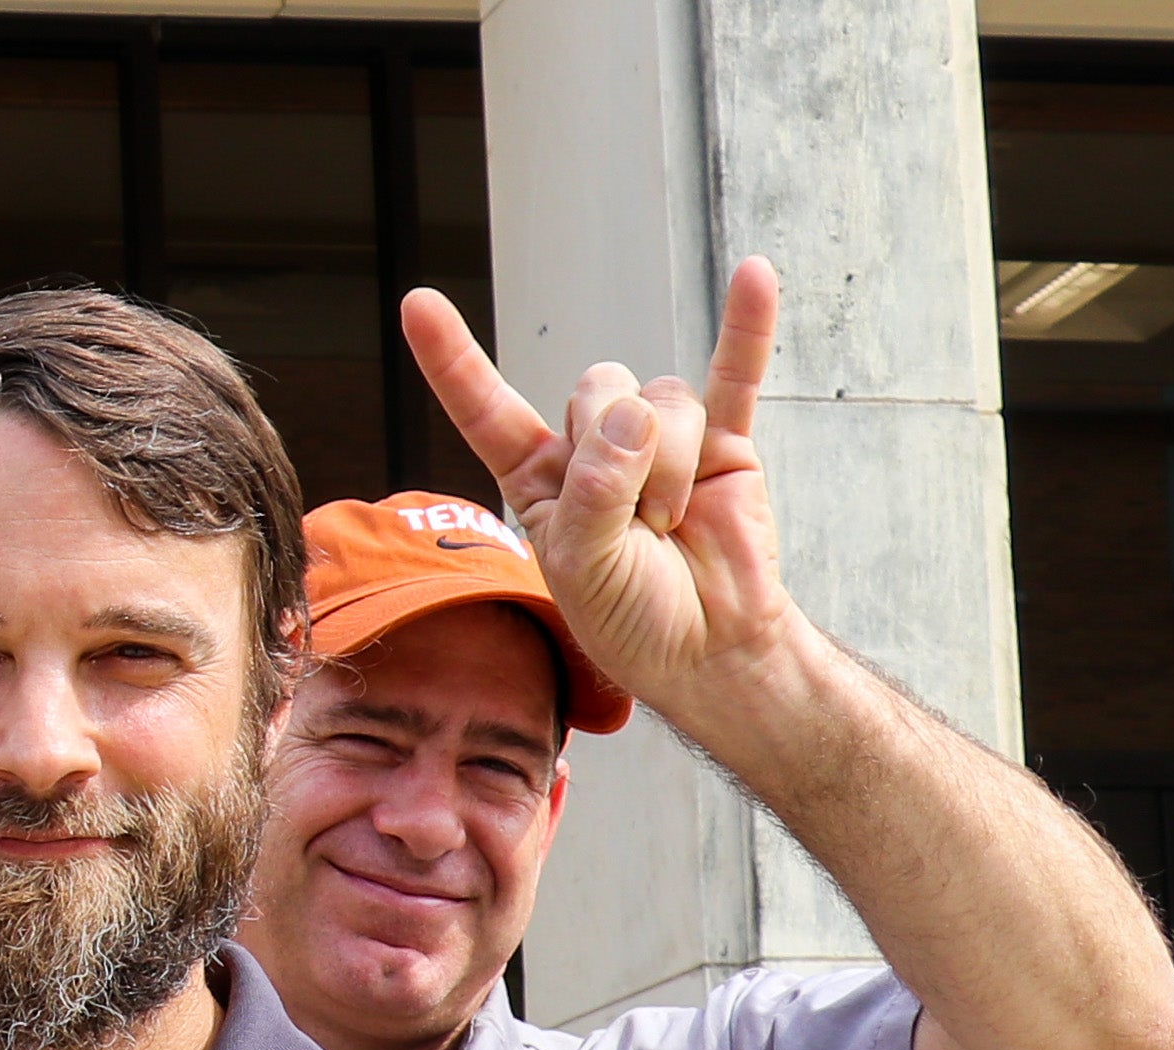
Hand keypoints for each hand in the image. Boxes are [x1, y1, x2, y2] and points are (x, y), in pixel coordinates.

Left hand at [400, 257, 807, 707]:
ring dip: (668, 464)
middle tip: (637, 523)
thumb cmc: (632, 618)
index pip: (488, 410)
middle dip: (617, 453)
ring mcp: (661, 440)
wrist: (709, 649)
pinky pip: (736, 374)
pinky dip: (747, 328)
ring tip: (674, 522)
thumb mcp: (585, 566)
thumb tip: (635, 415)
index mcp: (540, 478)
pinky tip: (755, 275)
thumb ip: (594, 493)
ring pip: (661, 399)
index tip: (418, 304)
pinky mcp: (724, 443)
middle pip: (595, 389)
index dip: (454, 362)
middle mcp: (596, 448)